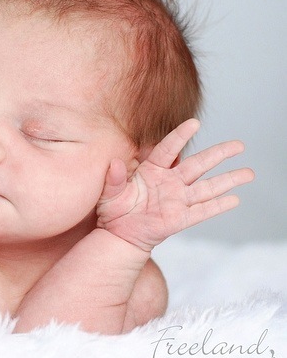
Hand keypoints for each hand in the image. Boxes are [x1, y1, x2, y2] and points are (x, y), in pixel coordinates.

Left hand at [96, 119, 253, 251]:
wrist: (118, 234)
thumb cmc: (114, 209)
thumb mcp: (109, 192)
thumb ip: (114, 179)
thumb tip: (115, 164)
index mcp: (151, 169)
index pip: (168, 149)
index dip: (181, 136)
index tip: (194, 123)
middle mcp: (169, 181)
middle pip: (198, 164)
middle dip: (218, 154)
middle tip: (239, 145)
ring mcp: (177, 200)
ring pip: (207, 187)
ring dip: (228, 180)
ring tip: (248, 173)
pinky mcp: (180, 219)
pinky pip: (202, 211)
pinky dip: (218, 206)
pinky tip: (235, 199)